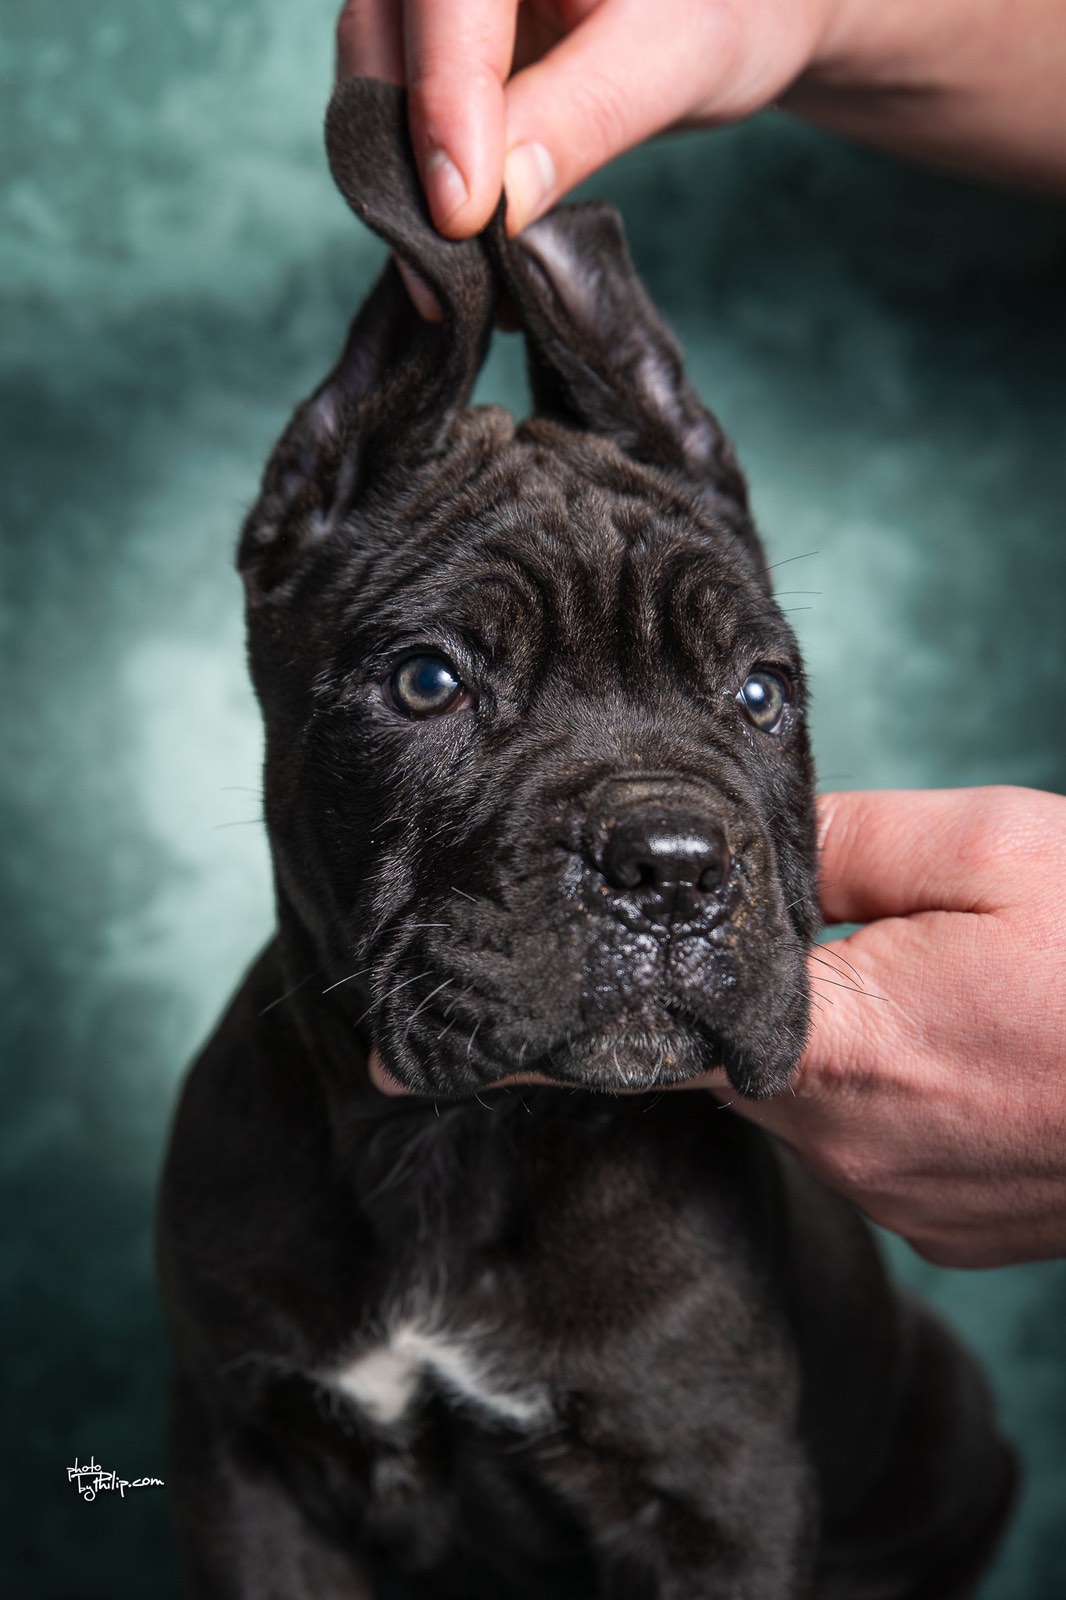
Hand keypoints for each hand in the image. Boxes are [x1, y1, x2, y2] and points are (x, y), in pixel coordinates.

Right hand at [336, 0, 1065, 245]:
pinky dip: (416, 165)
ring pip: (379, 58)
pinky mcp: (454, 26)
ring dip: (398, 165)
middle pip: (385, 15)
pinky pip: (403, 90)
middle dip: (402, 138)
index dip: (447, 91)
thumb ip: (579, 112)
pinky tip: (445, 235)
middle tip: (434, 265)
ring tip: (439, 268)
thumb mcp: (680, 49)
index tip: (465, 211)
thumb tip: (485, 202)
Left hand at [370, 786, 1065, 1268]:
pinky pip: (858, 1142)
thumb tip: (748, 827)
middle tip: (776, 946)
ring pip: (793, 1101)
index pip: (641, 1040)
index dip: (535, 1037)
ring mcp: (897, 1196)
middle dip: (717, 1001)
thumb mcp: (986, 850)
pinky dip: (869, 1088)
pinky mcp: (940, 1220)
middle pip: (720, 1061)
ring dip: (812, 1039)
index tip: (411, 1057)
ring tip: (904, 985)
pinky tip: (947, 1043)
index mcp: (837, 1045)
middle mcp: (846, 1142)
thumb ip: (842, 840)